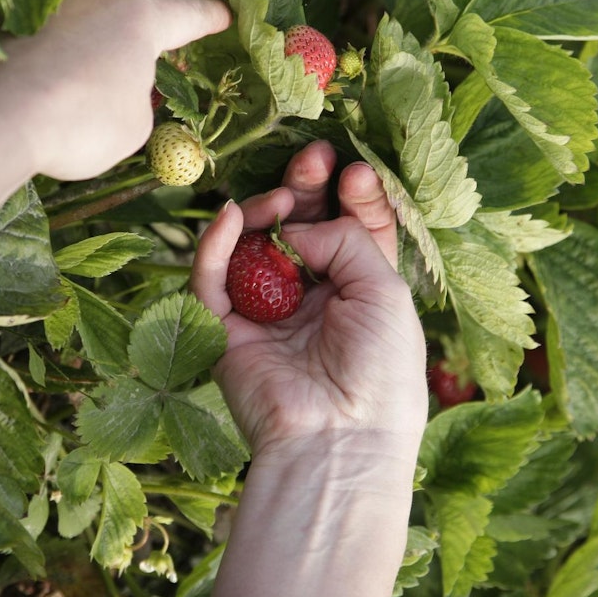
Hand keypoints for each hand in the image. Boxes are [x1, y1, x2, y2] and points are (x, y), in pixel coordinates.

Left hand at [0, 0, 230, 182]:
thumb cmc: (78, 123)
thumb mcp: (130, 125)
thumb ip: (134, 99)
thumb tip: (118, 87)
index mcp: (138, 18)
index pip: (187, 12)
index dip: (208, 15)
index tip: (222, 15)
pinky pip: (30, 4)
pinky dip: (42, 12)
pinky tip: (38, 25)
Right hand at [191, 141, 428, 458]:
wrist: (339, 439)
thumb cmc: (381, 371)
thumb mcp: (387, 291)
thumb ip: (346, 239)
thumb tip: (295, 227)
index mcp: (355, 293)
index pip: (344, 231)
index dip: (346, 197)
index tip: (352, 172)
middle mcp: (309, 300)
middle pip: (297, 230)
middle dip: (303, 190)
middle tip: (311, 158)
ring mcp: (264, 314)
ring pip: (250, 246)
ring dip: (263, 213)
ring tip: (279, 200)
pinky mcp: (224, 330)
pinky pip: (210, 279)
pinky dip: (216, 244)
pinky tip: (232, 214)